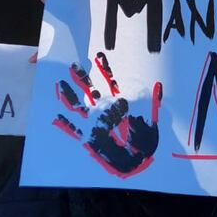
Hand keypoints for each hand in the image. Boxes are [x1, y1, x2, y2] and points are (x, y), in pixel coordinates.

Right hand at [53, 52, 163, 178]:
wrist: (141, 160)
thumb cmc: (147, 139)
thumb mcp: (153, 118)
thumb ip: (154, 102)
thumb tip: (159, 86)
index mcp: (119, 103)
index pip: (110, 81)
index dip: (104, 68)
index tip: (98, 55)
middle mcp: (105, 110)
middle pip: (91, 89)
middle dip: (83, 78)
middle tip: (74, 64)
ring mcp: (95, 123)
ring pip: (79, 106)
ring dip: (70, 96)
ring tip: (60, 84)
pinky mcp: (90, 138)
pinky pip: (75, 130)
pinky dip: (66, 124)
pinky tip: (57, 117)